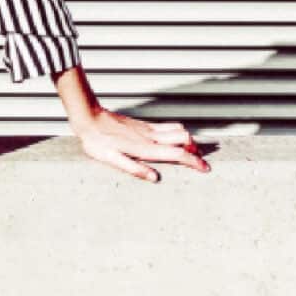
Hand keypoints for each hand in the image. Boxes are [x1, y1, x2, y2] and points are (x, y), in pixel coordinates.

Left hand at [75, 109, 210, 183]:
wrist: (89, 117)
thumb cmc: (98, 141)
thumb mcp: (112, 159)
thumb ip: (134, 169)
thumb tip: (155, 178)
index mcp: (144, 148)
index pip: (177, 154)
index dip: (194, 162)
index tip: (205, 168)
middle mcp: (150, 136)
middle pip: (183, 138)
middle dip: (195, 149)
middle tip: (200, 161)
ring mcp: (147, 128)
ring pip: (177, 129)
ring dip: (188, 139)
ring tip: (190, 151)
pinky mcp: (143, 124)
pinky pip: (167, 126)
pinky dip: (178, 132)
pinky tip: (174, 139)